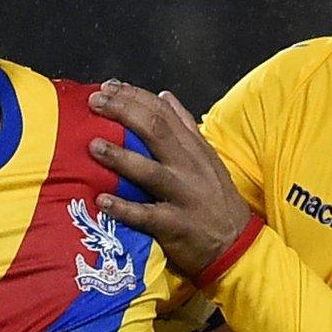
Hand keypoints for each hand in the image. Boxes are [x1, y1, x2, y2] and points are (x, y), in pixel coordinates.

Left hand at [86, 81, 258, 279]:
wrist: (237, 245)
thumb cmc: (216, 201)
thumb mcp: (207, 158)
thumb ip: (185, 127)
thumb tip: (164, 96)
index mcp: (194, 149)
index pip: (163, 113)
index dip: (134, 96)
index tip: (108, 87)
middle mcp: (190, 168)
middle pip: (155, 131)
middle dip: (123, 112)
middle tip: (95, 103)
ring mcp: (184, 196)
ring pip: (150, 171)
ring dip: (120, 157)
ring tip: (93, 145)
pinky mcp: (177, 226)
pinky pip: (147, 215)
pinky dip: (124, 208)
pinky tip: (101, 200)